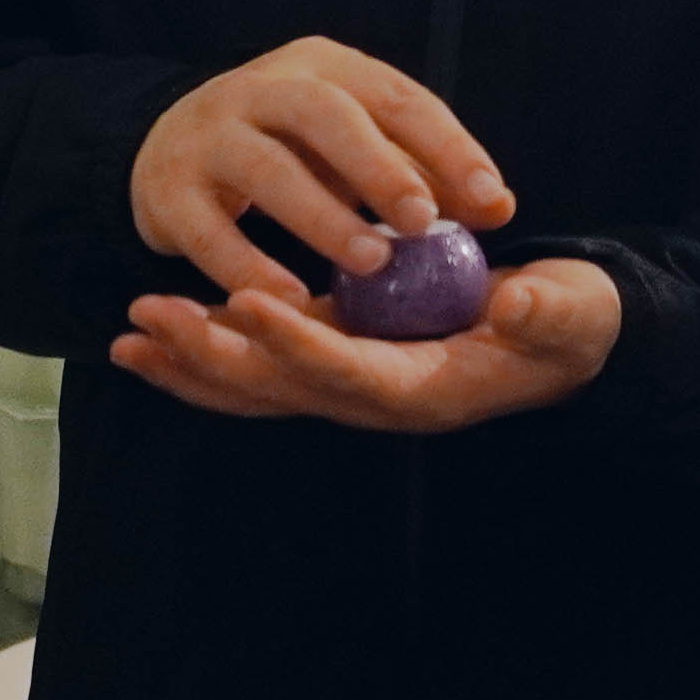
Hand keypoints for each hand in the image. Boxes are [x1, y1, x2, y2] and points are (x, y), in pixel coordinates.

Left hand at [111, 258, 619, 431]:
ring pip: (257, 386)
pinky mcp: (336, 359)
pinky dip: (208, 357)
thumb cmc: (565, 325)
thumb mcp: (568, 313)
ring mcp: (348, 382)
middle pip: (279, 388)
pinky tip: (158, 341)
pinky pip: (261, 370)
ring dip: (194, 361)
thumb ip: (547, 311)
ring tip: (131, 333)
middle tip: (150, 316)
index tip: (247, 303)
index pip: (347, 369)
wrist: (561, 345)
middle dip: (213, 355)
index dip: (295, 341)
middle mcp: (374, 397)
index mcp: (424, 389)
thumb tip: (520, 302)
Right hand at [130, 36, 513, 304]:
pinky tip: (289, 299)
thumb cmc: (295, 150)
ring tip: (369, 263)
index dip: (448, 147)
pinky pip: (209, 229)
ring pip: (267, 168)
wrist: (172, 145)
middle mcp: (264, 89)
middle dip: (377, 166)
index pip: (397, 97)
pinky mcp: (168, 190)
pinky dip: (248, 264)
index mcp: (325, 68)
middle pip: (325, 115)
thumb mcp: (356, 145)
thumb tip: (499, 209)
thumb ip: (422, 174)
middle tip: (421, 220)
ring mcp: (210, 135)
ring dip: (321, 217)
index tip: (490, 203)